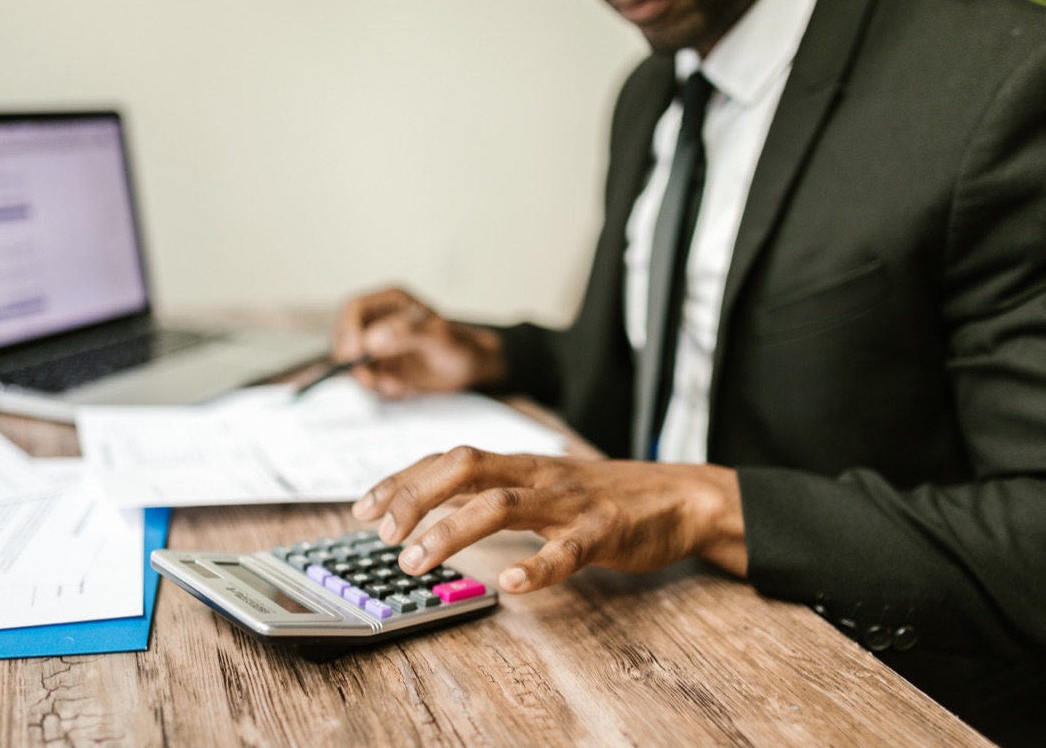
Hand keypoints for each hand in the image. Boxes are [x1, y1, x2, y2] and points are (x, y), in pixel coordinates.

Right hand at [334, 287, 504, 398]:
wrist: (470, 368)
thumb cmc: (459, 345)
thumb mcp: (438, 337)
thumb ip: (407, 334)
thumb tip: (373, 340)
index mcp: (390, 302)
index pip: (355, 309)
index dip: (348, 330)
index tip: (355, 353)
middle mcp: (378, 322)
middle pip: (345, 337)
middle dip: (354, 362)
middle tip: (371, 379)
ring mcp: (377, 346)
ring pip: (353, 363)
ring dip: (370, 379)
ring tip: (398, 386)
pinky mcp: (381, 368)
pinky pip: (368, 380)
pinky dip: (381, 389)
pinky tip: (404, 388)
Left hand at [350, 447, 747, 593]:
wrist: (681, 496)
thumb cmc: (604, 496)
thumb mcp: (542, 485)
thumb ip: (495, 492)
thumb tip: (435, 511)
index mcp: (520, 464)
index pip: (449, 460)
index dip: (403, 480)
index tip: (364, 507)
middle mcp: (537, 474)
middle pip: (465, 468)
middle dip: (415, 496)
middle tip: (383, 534)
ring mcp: (570, 501)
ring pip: (503, 504)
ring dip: (452, 530)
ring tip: (417, 560)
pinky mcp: (604, 530)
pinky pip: (568, 548)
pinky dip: (537, 565)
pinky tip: (509, 583)